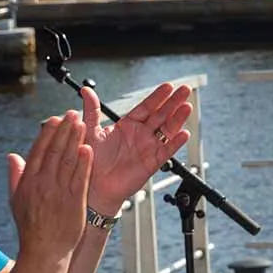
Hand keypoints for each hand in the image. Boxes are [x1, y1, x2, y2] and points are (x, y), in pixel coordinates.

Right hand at [7, 109, 92, 258]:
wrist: (44, 251)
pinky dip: (84, 163)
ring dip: (76, 140)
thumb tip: (12, 156)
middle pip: (55, 151)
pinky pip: (80, 178)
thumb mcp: (15, 200)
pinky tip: (88, 149)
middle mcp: (43, 184)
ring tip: (82, 124)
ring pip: (69, 160)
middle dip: (64, 130)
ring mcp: (59, 193)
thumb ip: (15, 176)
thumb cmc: (30, 227)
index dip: (48, 133)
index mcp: (29, 182)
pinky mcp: (75, 202)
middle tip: (71, 113)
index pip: (39, 151)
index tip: (54, 119)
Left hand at [81, 83, 191, 213]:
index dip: (157, 97)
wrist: (94, 185)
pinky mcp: (152, 163)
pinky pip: (166, 151)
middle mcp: (140, 135)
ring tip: (187, 107)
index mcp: (127, 125)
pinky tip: (183, 134)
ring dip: (178, 118)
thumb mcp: (91, 131)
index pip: (146, 107)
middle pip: (161, 115)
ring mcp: (148, 148)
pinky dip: (175, 143)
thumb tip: (85, 90)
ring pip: (167, 130)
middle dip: (173, 102)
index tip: (168, 86)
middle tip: (185, 89)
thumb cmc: (91, 160)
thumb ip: (92, 110)